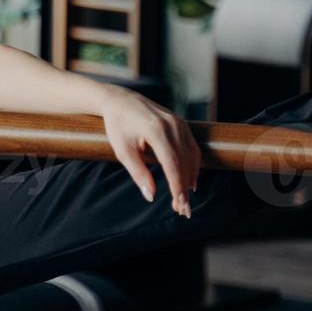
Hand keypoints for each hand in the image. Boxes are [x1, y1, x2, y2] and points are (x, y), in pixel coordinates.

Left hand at [98, 88, 201, 217]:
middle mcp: (172, 125)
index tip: (179, 205)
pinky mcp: (182, 123)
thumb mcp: (123, 151)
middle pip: (184, 163)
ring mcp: (179, 123)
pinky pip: (192, 147)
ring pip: (192, 156)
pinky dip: (193, 165)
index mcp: (156, 130)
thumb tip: (151, 196)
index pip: (172, 164)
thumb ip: (138, 173)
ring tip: (185, 199)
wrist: (120, 100)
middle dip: (184, 188)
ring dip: (190, 179)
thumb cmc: (118, 126)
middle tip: (182, 210)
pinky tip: (190, 180)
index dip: (177, 186)